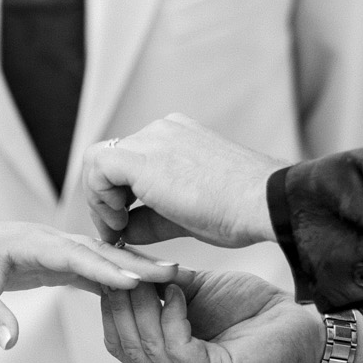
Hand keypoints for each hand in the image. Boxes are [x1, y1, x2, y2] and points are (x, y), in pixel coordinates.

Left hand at [0, 214, 178, 349]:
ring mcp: (50, 247)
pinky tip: (138, 288)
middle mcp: (45, 239)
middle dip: (136, 262)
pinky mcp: (49, 259)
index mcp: (29, 242)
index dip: (109, 268)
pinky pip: (87, 267)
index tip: (142, 279)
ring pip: (98, 256)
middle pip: (98, 251)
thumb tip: (12, 342)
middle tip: (176, 273)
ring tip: (171, 278)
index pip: (76, 255)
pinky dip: (113, 275)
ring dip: (132, 266)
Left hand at [80, 116, 282, 247]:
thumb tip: (125, 232)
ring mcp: (153, 137)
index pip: (132, 160)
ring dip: (99, 198)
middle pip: (112, 158)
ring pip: (99, 159)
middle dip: (106, 197)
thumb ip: (152, 219)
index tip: (124, 226)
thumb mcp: (187, 215)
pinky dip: (98, 196)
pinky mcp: (142, 155)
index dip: (119, 195)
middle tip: (115, 232)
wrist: (264, 203)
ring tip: (116, 230)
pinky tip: (118, 222)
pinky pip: (97, 166)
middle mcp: (163, 129)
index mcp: (178, 137)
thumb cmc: (239, 212)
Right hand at [100, 268, 326, 362]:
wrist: (296, 324)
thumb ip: (157, 287)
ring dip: (147, 304)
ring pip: (147, 346)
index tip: (113, 265)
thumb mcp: (191, 292)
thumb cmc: (249, 310)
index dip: (110, 305)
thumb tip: (119, 260)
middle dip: (122, 301)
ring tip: (156, 275)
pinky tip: (180, 294)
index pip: (116, 343)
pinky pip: (176, 348)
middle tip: (130, 266)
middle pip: (125, 345)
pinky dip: (172, 315)